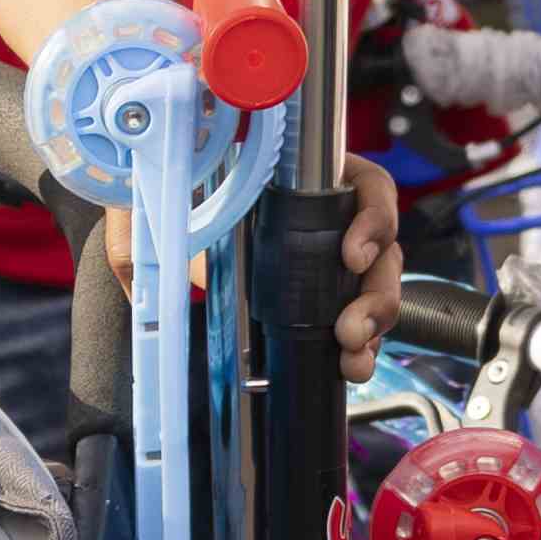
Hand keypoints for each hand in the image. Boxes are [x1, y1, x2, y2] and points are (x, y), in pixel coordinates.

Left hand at [90, 157, 405, 374]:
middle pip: (384, 246)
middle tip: (350, 328)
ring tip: (352, 355)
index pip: (368, 186)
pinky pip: (357, 314)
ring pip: (377, 285)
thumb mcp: (173, 205)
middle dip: (376, 293)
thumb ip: (172, 228)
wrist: (156, 214)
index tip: (352, 255)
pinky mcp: (323, 292)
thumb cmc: (175, 194)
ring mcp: (329, 254)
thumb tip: (157, 272)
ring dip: (374, 323)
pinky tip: (350, 365)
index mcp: (310, 174)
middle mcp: (330, 212)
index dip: (373, 219)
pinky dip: (361, 343)